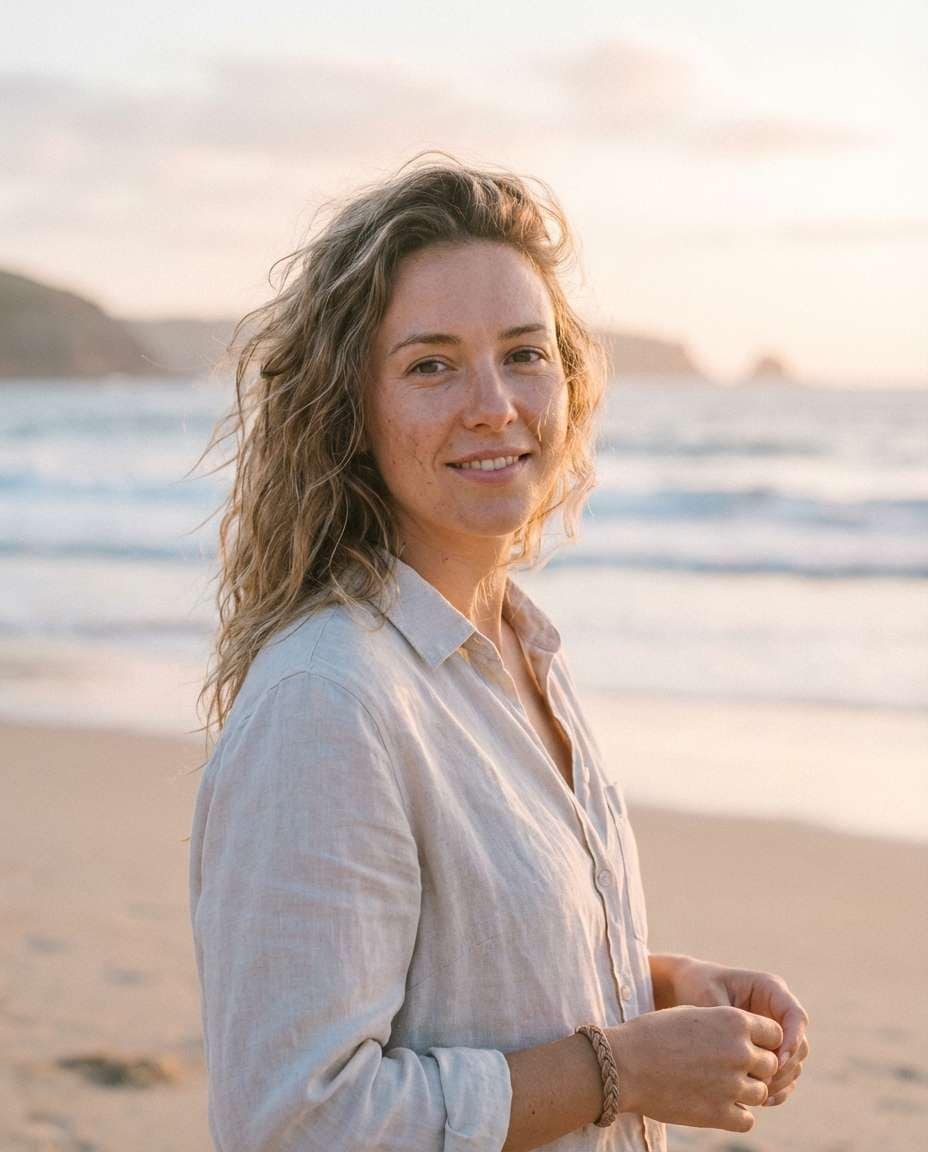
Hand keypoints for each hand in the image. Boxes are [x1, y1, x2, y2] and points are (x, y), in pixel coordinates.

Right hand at [608, 1004, 781, 1132]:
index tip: (747, 1046)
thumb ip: (724, 1026)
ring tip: (718, 1086)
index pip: (775, 1034)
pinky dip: (736, 1114)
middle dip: (755, 1067)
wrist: (625, 1064)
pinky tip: (716, 1104)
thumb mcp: (693, 1016)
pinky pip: (748, 1118)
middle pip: (771, 1064)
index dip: (763, 1041)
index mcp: (734, 1020)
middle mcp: (739, 1051)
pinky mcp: (721, 1113)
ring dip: (746, 1091)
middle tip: (729, 1068)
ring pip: (762, 1093)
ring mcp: (732, 1084)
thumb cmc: (653, 1034)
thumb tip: (746, 1038)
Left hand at [656, 955, 809, 1105]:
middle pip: (800, 1044)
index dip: (793, 1039)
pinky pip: (783, 1075)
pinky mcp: (769, 1052)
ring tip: (759, 1095)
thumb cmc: (696, 986)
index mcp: (770, 989)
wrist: (685, 989)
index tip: (776, 1060)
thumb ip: (729, 1022)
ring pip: (794, 1064)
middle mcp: (778, 1011)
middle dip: (787, 1067)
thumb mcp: (709, 996)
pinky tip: (761, 1101)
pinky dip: (777, 1089)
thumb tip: (745, 1052)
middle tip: (764, 1083)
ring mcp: (776, 1034)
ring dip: (782, 1082)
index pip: (796, 1016)